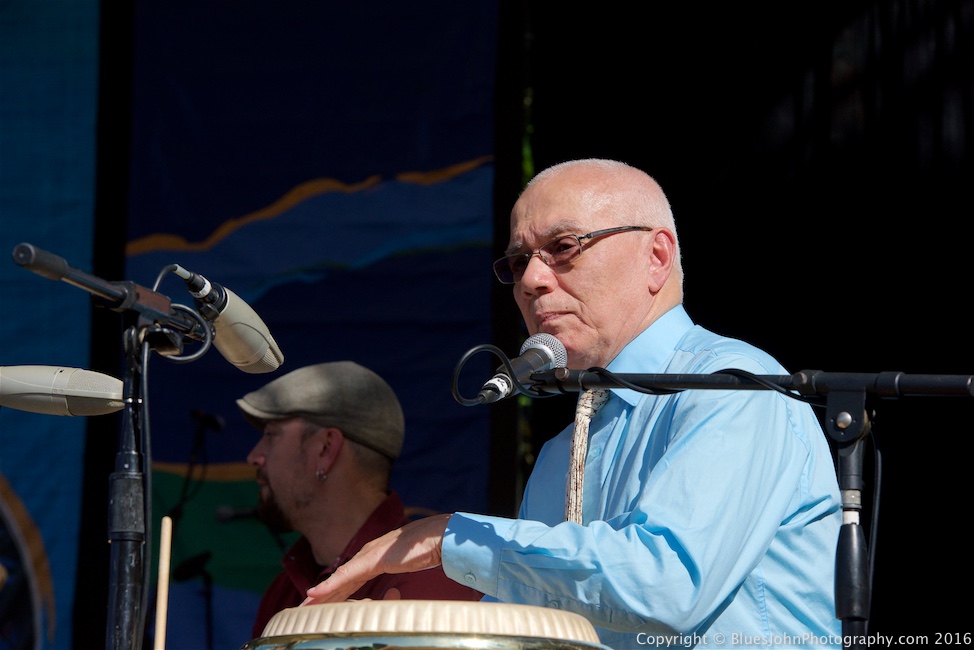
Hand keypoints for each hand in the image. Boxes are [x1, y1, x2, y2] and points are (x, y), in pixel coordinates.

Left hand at [302, 513, 450, 604]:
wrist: (440, 536)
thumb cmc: (429, 548)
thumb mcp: (408, 562)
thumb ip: (397, 566)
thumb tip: (398, 581)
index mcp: (376, 556)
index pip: (350, 578)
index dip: (334, 591)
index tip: (320, 604)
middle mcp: (368, 554)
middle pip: (340, 580)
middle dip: (322, 597)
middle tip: (302, 610)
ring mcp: (369, 556)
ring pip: (339, 580)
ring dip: (320, 595)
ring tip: (302, 608)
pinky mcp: (372, 560)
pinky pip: (347, 577)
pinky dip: (330, 586)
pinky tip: (315, 594)